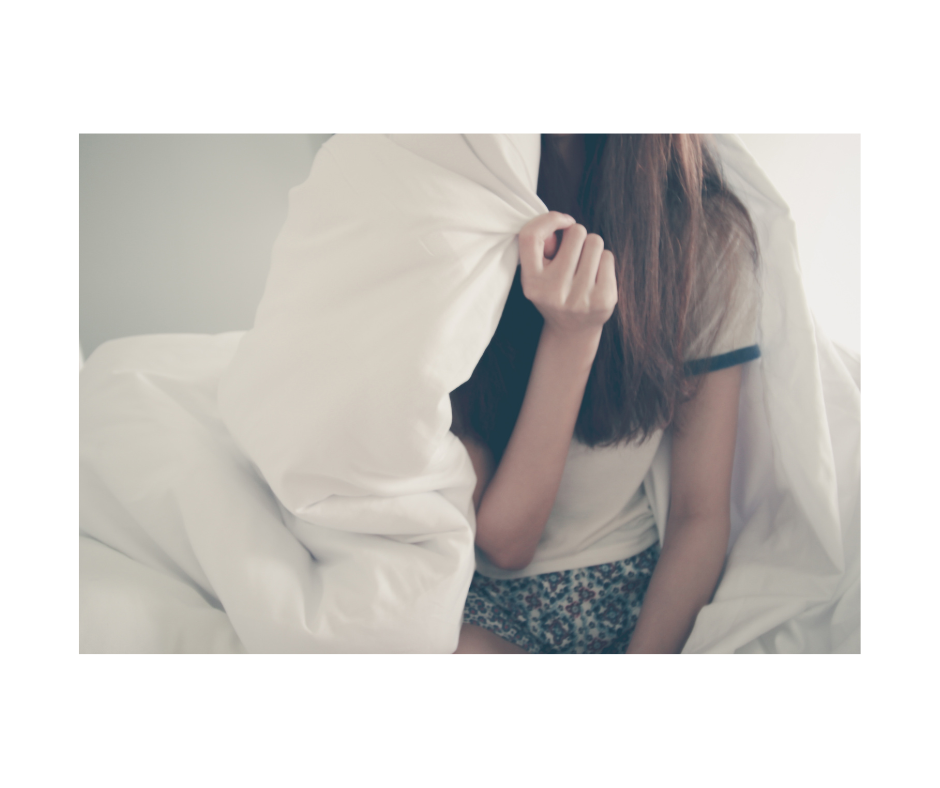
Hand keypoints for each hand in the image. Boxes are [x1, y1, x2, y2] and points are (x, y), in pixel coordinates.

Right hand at [518, 211, 617, 340]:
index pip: (530, 236)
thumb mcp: (537, 273)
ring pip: (594, 242)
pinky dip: (603, 260)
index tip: (562, 222)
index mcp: (531, 282)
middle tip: (574, 253)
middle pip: (575, 233)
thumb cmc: (554, 291)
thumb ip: (541, 246)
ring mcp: (580, 298)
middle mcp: (553, 291)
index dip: (549, 219)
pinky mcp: (603, 300)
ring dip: (591, 248)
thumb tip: (562, 223)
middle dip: (577, 236)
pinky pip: (608, 257)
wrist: (572, 331)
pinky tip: (595, 276)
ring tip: (584, 265)